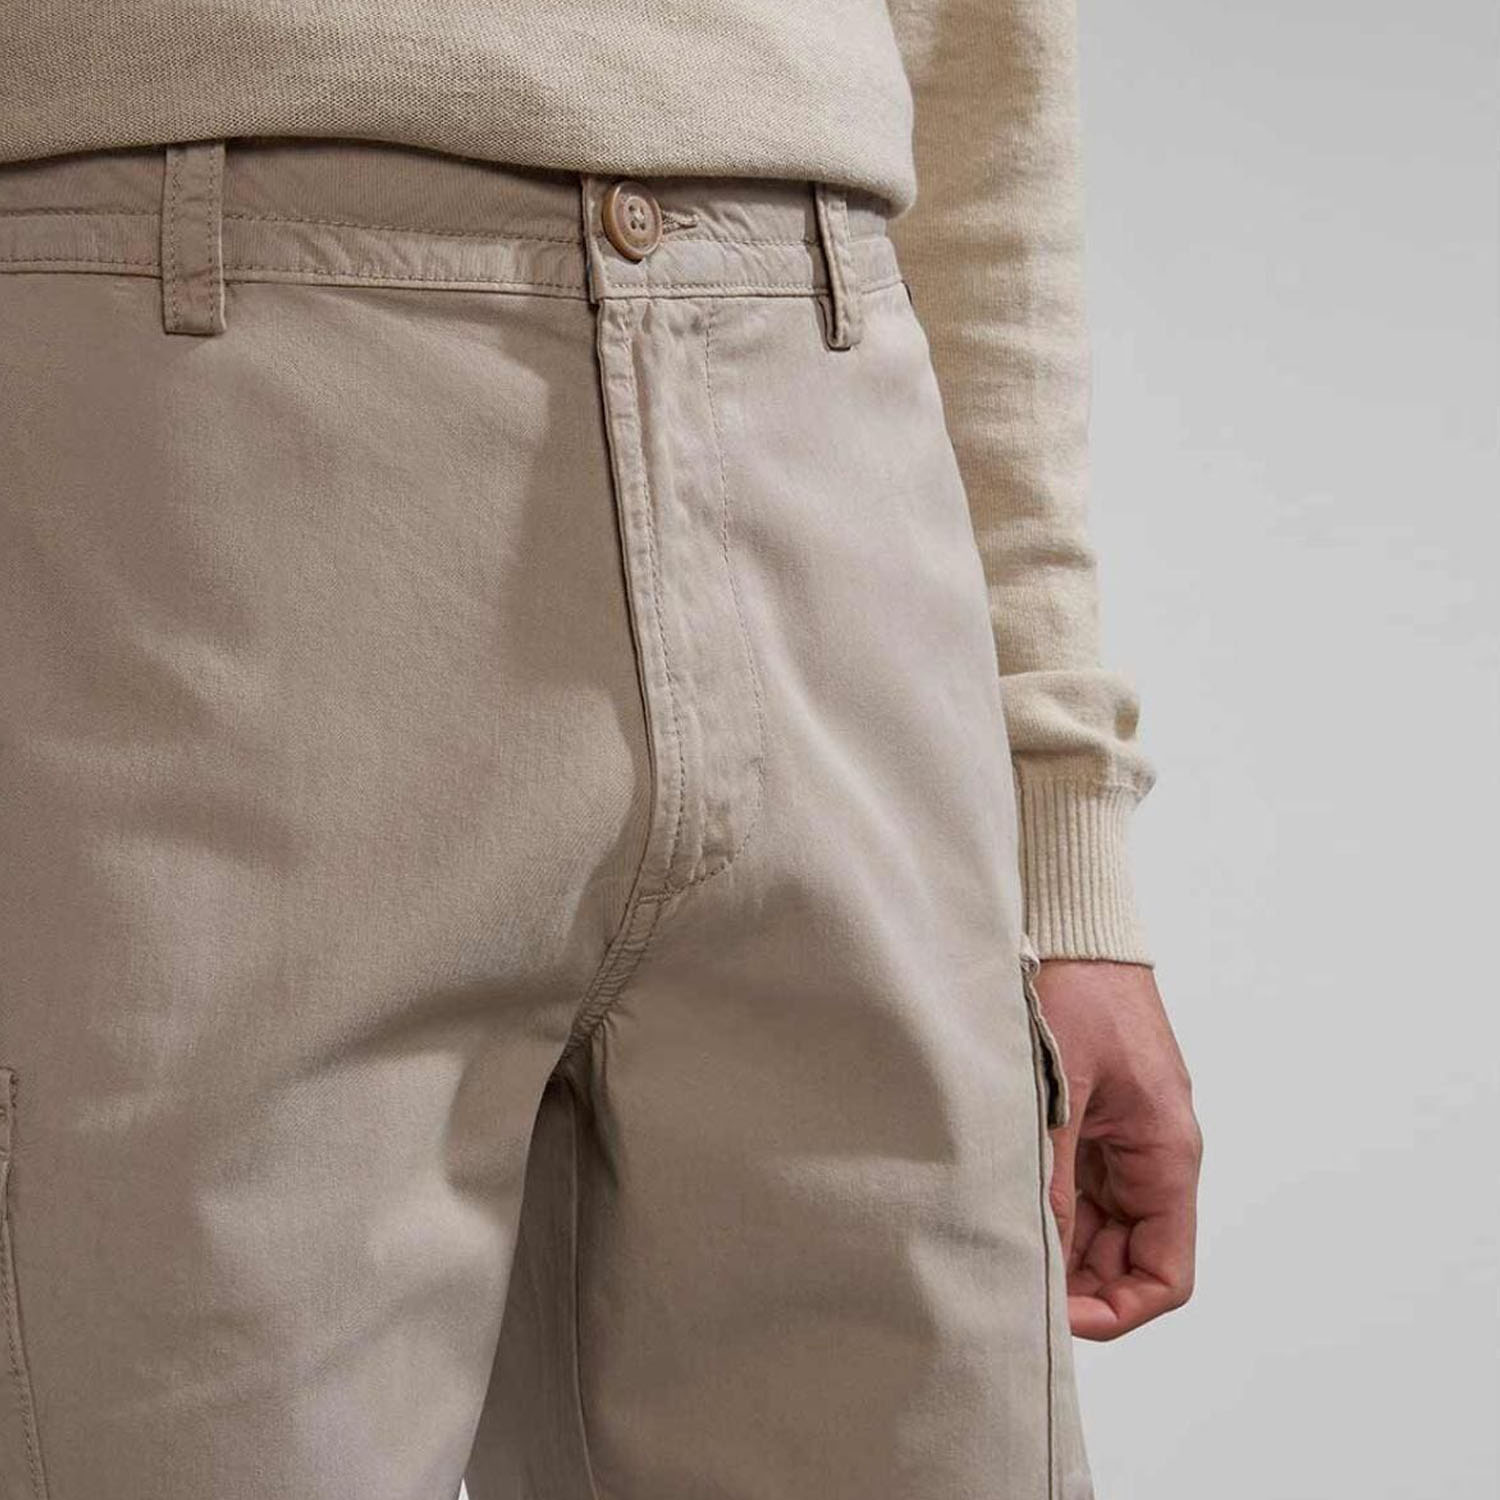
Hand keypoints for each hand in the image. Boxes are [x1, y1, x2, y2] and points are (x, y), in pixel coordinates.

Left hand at [1034, 959, 1201, 1340]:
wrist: (1076, 926)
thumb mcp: (1058, 1090)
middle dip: (1074, 1282)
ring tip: (994, 1241)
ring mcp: (1121, 1136)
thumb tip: (1032, 1251)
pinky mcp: (1093, 1116)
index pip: (1164, 1274)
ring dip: (1056, 1242)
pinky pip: (1077, 1184)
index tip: (1052, 1316)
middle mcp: (1152, 1153)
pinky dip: (1045, 1202)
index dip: (1114, 1311)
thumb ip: (1050, 1174)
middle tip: (1006, 1279)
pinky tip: (998, 1199)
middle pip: (1125, 1258)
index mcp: (1166, 1152)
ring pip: (1097, 1226)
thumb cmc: (1078, 990)